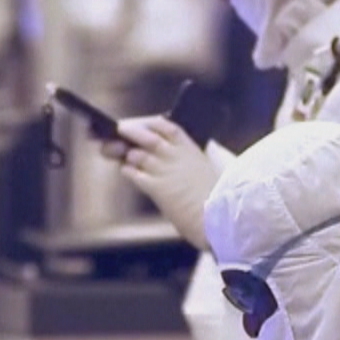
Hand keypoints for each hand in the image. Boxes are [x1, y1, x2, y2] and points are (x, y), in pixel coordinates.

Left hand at [112, 117, 218, 249]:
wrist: (221, 215)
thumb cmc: (220, 198)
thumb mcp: (210, 170)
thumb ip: (197, 160)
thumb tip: (194, 154)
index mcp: (191, 149)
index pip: (165, 126)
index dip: (149, 123)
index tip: (140, 124)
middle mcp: (175, 156)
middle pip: (145, 136)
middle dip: (129, 131)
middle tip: (118, 131)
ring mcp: (165, 170)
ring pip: (136, 154)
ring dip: (126, 155)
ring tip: (120, 156)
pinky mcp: (156, 187)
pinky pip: (134, 174)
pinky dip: (127, 171)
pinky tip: (126, 171)